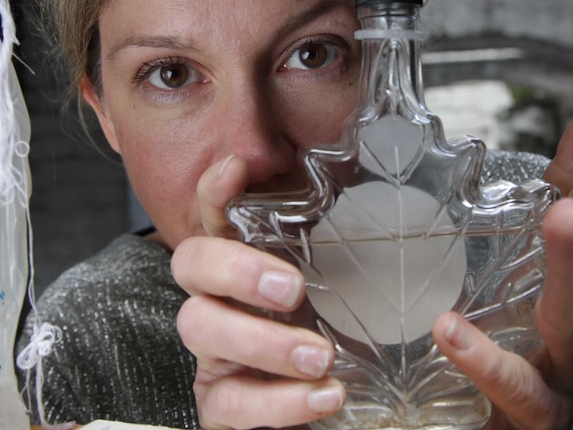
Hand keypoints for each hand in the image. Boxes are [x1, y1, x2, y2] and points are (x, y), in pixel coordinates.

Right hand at [172, 155, 343, 429]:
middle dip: (238, 271)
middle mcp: (217, 296)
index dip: (215, 191)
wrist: (336, 398)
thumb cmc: (338, 329)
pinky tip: (323, 395)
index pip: (215, 213)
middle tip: (292, 289)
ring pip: (201, 328)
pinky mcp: (218, 401)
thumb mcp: (348, 281)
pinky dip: (277, 404)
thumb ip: (347, 236)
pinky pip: (228, 402)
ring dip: (263, 342)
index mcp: (244, 259)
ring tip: (320, 356)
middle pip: (191, 263)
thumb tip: (381, 171)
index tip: (236, 169)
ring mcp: (212, 349)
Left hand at [432, 106, 572, 428]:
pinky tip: (452, 328)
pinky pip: (514, 389)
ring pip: (567, 321)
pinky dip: (486, 360)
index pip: (570, 222)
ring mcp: (552, 374)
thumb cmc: (463, 361)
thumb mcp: (451, 294)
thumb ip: (438, 248)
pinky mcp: (528, 416)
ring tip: (566, 217)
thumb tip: (408, 174)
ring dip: (568, 265)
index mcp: (543, 292)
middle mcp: (560, 329)